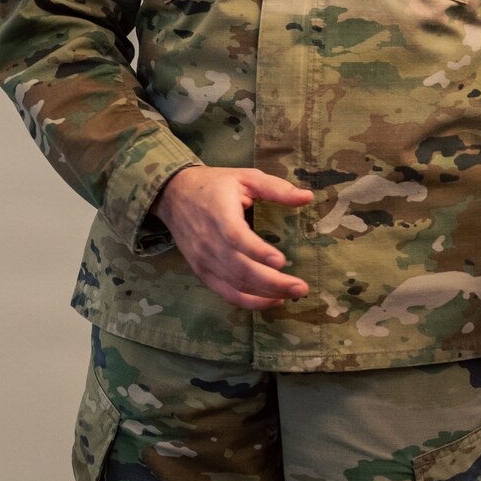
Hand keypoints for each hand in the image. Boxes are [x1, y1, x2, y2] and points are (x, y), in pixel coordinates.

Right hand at [154, 166, 314, 309]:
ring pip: (235, 284)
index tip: (282, 261)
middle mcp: (208, 240)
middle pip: (240, 268)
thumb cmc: (213, 185)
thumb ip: (275, 189)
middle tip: (301, 287)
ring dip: (266, 294)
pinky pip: (226, 293)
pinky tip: (271, 301)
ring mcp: (204, 259)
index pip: (235, 237)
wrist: (172, 195)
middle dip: (273, 282)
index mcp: (218, 213)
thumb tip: (308, 197)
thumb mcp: (245, 177)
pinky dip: (249, 302)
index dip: (257, 252)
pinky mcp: (202, 271)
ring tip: (293, 294)